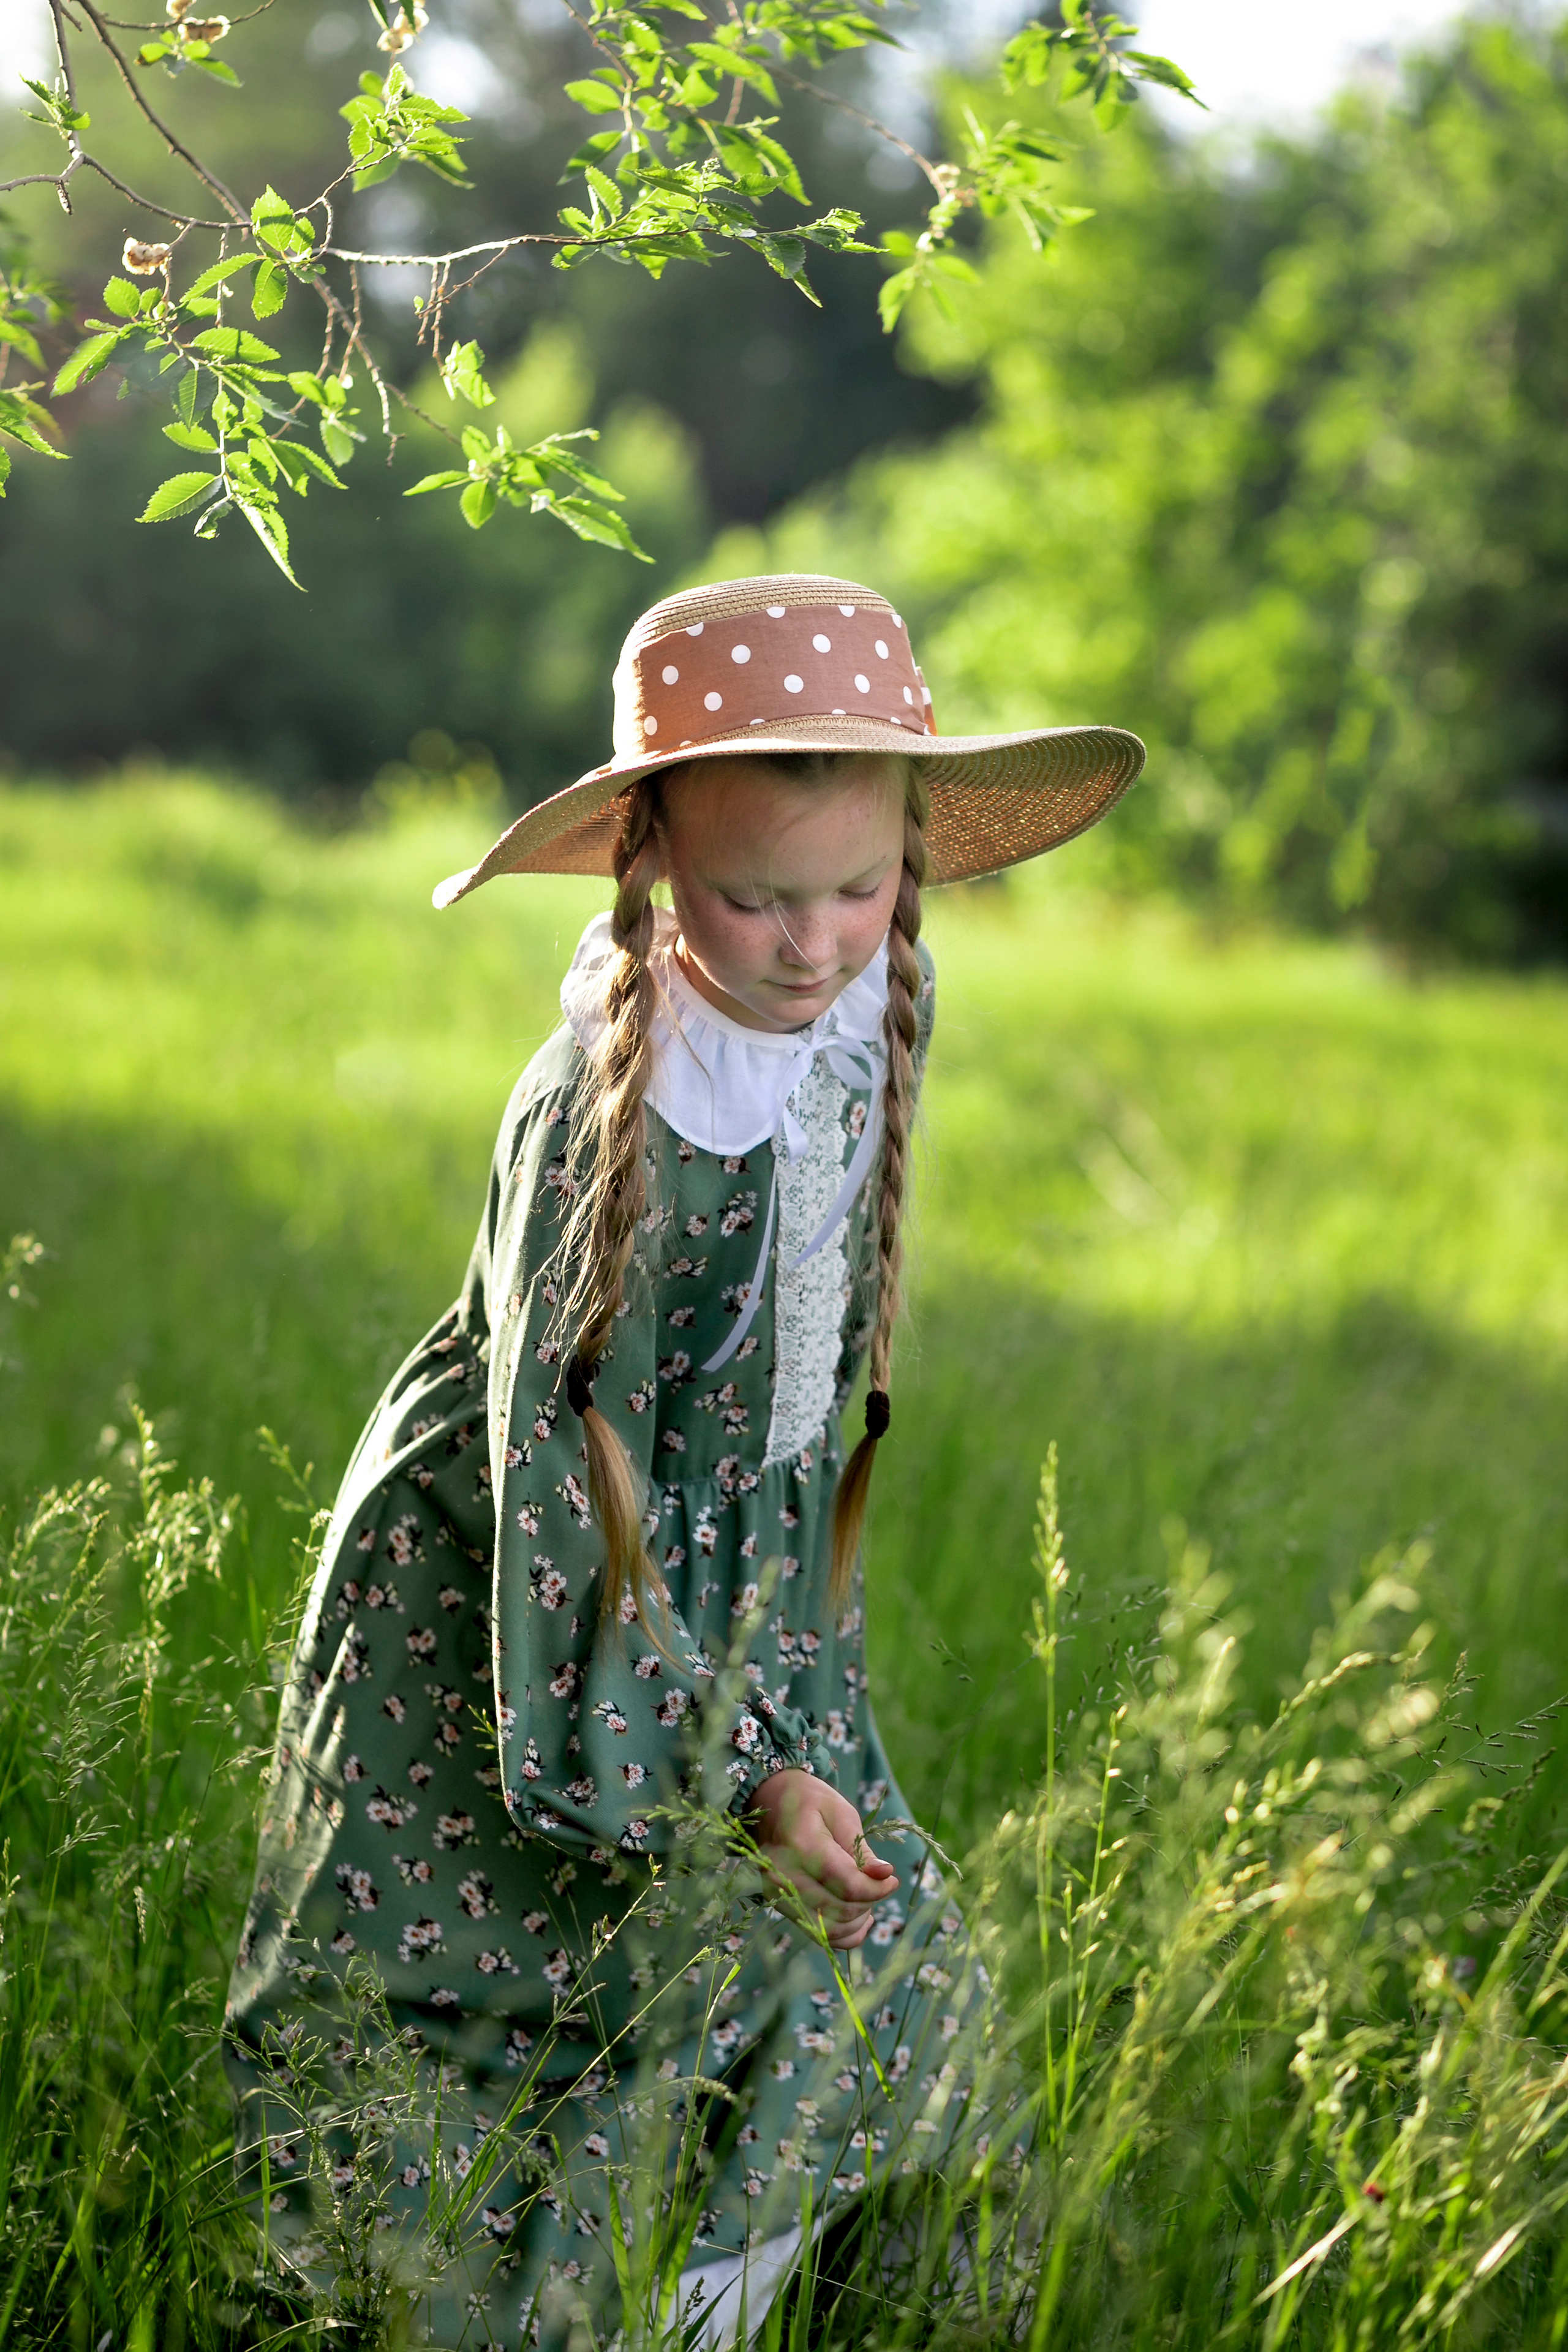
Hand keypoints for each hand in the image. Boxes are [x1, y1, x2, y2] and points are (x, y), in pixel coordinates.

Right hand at [749, 1770, 896, 1949]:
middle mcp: (784, 1876)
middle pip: (839, 1909)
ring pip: (829, 1929)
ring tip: (868, 1896)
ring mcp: (779, 1894)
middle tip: (880, 1883)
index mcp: (801, 1845)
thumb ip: (861, 1848)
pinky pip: (818, 1935)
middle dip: (869, 1901)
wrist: (771, 1803)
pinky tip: (858, 1917)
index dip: (876, 1889)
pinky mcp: (780, 1905)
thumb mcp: (841, 1813)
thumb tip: (885, 1875)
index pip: (846, 1884)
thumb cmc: (810, 1802)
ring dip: (858, 1919)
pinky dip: (844, 1934)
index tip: (892, 1879)